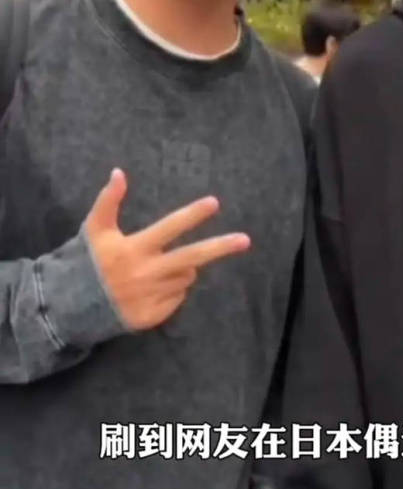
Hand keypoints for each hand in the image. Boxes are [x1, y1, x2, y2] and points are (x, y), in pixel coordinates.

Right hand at [84, 169, 249, 329]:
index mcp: (134, 249)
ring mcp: (151, 297)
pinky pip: (177, 298)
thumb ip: (108, 201)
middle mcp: (146, 274)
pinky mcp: (153, 317)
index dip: (193, 214)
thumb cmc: (88, 261)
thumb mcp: (95, 229)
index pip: (170, 227)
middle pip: (192, 257)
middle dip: (221, 247)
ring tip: (160, 266)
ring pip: (185, 276)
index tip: (215, 202)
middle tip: (245, 240)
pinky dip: (173, 289)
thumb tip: (119, 171)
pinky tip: (154, 286)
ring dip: (183, 268)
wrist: (71, 307)